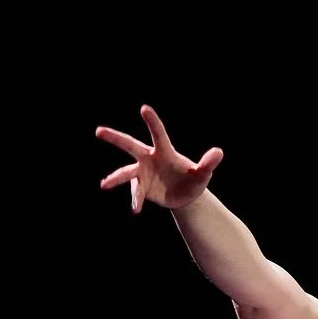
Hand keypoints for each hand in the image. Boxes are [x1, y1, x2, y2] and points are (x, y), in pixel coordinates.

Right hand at [94, 105, 222, 214]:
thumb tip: (219, 152)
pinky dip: (135, 201)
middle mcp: (149, 159)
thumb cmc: (194, 179)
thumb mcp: (203, 174)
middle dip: (115, 138)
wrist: (185, 196)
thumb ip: (208, 163)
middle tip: (99, 131)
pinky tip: (135, 210)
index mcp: (164, 151)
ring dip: (115, 178)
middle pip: (130, 146)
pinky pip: (136, 194)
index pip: (158, 134)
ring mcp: (143, 173)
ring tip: (105, 185)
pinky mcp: (141, 187)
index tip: (144, 108)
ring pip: (126, 173)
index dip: (152, 122)